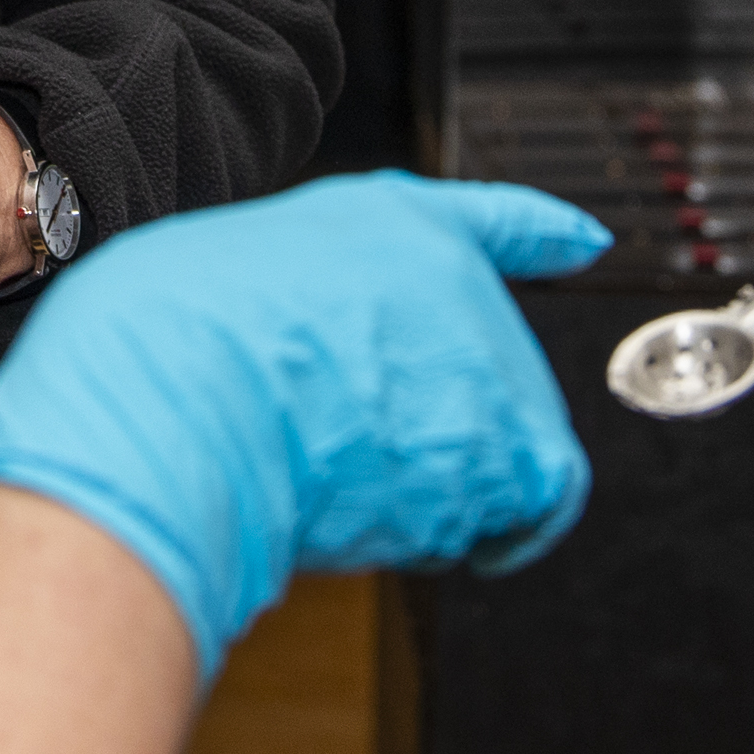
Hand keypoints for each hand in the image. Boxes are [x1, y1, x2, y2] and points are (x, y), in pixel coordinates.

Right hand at [0, 170, 612, 680]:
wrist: (181, 405)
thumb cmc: (171, 344)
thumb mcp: (229, 274)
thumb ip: (307, 303)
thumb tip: (312, 361)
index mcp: (391, 226)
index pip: (489, 220)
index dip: (539, 231)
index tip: (582, 242)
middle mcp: (460, 286)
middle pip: (481, 376)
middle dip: (429, 421)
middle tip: (339, 439)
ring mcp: (490, 368)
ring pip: (495, 452)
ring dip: (437, 482)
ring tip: (341, 473)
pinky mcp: (508, 453)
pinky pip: (525, 511)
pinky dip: (485, 533)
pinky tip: (411, 526)